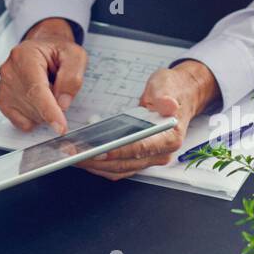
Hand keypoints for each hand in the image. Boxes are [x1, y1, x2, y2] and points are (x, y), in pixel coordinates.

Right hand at [0, 17, 87, 134]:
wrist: (42, 48)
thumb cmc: (56, 51)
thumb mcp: (75, 56)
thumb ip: (72, 77)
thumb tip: (62, 102)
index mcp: (25, 55)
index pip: (36, 89)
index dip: (49, 110)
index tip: (60, 126)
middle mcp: (9, 70)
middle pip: (34, 104)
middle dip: (54, 105)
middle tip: (59, 87)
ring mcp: (3, 87)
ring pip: (30, 115)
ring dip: (46, 110)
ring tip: (48, 88)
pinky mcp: (3, 101)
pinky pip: (23, 122)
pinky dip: (36, 117)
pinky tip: (39, 100)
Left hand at [81, 59, 218, 181]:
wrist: (179, 96)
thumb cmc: (172, 90)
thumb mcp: (167, 84)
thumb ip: (165, 95)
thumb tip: (168, 104)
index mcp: (170, 137)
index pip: (141, 148)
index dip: (119, 151)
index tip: (99, 151)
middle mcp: (161, 153)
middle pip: (126, 163)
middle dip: (98, 160)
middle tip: (76, 154)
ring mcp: (150, 158)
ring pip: (119, 169)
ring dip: (95, 166)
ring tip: (74, 156)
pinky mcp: (140, 158)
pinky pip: (118, 167)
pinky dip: (100, 165)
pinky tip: (84, 156)